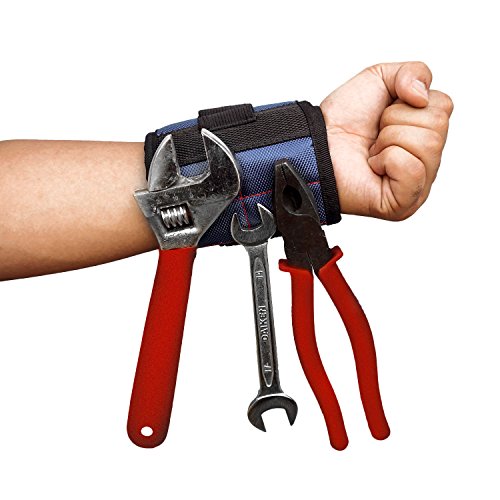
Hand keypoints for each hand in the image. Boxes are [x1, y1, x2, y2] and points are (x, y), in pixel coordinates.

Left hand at [321, 61, 452, 220]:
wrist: (316, 143)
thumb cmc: (343, 121)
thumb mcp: (380, 78)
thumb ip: (413, 71)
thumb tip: (423, 95)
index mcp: (425, 133)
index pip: (443, 106)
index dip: (407, 102)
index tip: (383, 116)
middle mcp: (426, 161)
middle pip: (438, 126)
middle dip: (396, 121)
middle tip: (374, 136)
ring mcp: (418, 185)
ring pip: (428, 144)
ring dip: (389, 140)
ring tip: (372, 151)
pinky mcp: (403, 202)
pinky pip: (413, 170)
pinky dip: (388, 160)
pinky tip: (373, 167)